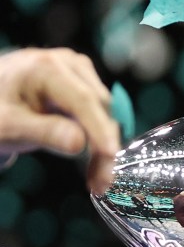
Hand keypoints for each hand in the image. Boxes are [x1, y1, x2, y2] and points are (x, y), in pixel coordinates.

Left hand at [0, 47, 119, 193]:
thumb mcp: (9, 125)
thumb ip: (44, 132)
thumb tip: (80, 144)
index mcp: (46, 68)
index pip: (83, 100)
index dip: (100, 129)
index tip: (110, 154)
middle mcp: (68, 64)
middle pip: (99, 108)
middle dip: (102, 146)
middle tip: (100, 182)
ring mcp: (79, 72)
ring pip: (105, 113)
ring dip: (103, 146)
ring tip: (95, 177)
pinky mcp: (84, 83)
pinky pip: (100, 113)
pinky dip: (99, 138)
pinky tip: (94, 160)